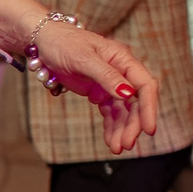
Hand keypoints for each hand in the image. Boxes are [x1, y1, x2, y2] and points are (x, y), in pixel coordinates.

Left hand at [29, 21, 161, 156]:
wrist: (44, 43)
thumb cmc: (64, 43)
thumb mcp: (84, 59)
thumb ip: (106, 75)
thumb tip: (128, 93)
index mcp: (123, 59)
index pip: (145, 86)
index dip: (148, 108)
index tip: (148, 129)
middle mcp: (121, 72)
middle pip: (136, 102)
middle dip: (132, 125)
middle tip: (125, 145)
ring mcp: (111, 83)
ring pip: (123, 111)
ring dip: (122, 130)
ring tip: (116, 148)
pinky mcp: (99, 92)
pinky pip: (110, 113)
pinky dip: (111, 127)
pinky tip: (110, 141)